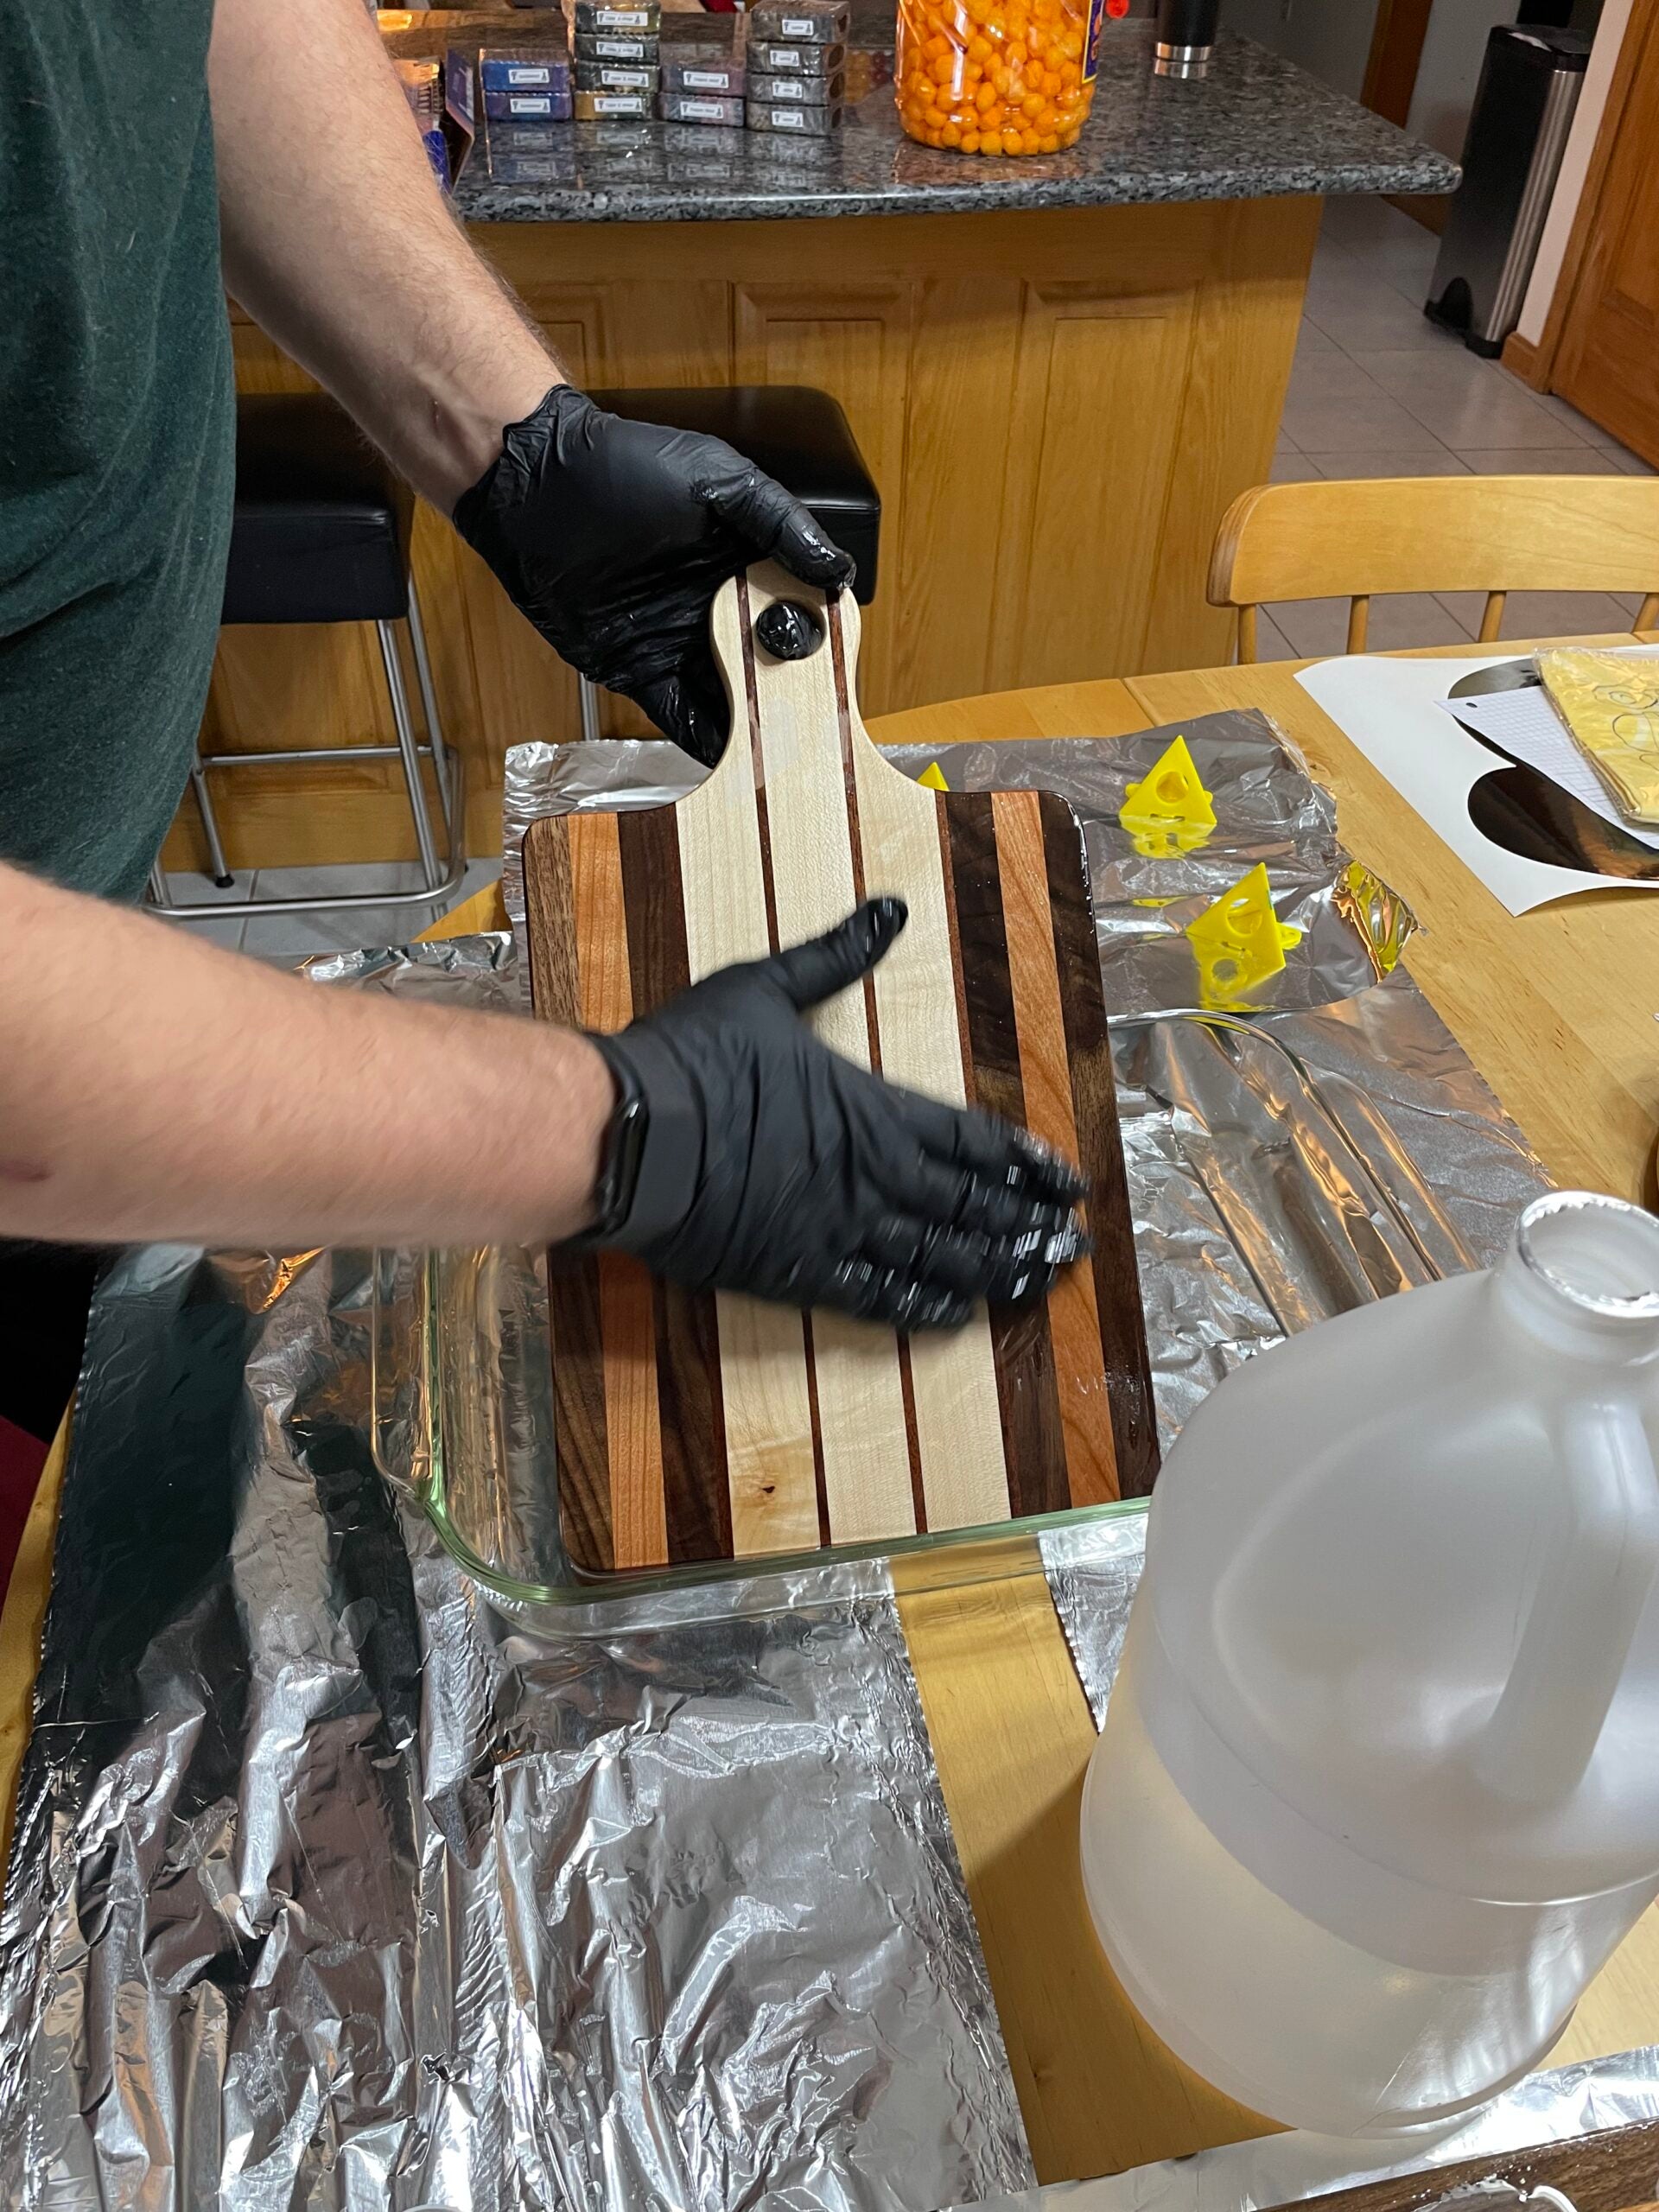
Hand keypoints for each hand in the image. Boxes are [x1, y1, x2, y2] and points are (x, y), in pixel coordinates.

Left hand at [452, 386, 855, 765]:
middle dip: (792, 693)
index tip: (839, 665)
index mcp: (743, 562)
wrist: (535, 489)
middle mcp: (716, 607)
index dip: (820, 637)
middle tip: (815, 723)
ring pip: (729, 695)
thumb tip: (835, 566)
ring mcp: (679, 642)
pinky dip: (706, 738)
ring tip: (782, 751)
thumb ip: (778, 520)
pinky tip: (732, 755)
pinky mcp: (639, 670)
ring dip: (754, 722)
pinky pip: (680, 714)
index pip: (798, 608)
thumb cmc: (620, 466)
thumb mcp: (717, 478)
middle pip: (767, 661)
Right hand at [576, 897, 1088, 1329]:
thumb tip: (890, 911)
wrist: (632, 1132)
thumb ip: (835, 956)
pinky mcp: (799, 1271)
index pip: (976, 1140)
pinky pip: (878, 1297)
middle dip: (1029, 1227)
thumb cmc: (694, 1055)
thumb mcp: (766, 987)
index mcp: (875, 1107)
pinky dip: (922, 1307)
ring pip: (941, 1256)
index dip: (1029, 1164)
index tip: (1070, 1185)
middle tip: (1072, 1250)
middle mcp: (875, 1174)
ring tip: (1037, 1286)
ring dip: (995, 1270)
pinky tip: (956, 1314)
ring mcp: (842, 1228)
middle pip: (974, 1207)